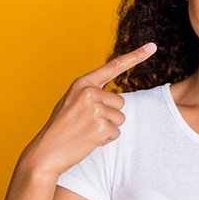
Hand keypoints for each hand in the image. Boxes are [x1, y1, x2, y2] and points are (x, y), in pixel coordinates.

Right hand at [20, 42, 157, 177]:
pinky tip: (88, 140)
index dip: (136, 56)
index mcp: (83, 84)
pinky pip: (116, 133)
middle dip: (110, 114)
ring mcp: (94, 109)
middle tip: (87, 123)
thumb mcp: (73, 101)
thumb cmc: (62, 127)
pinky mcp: (99, 127)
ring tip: (86, 131)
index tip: (152, 47)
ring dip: (107, 128)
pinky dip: (105, 139)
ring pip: (120, 118)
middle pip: (121, 101)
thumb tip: (117, 97)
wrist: (46, 152)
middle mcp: (89, 93)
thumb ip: (93, 94)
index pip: (114, 66)